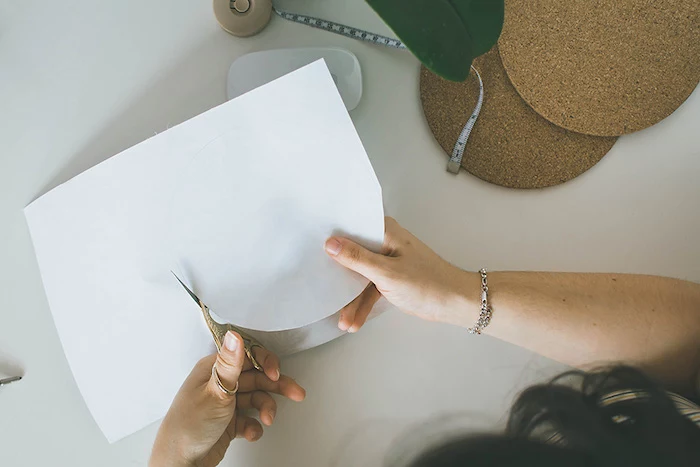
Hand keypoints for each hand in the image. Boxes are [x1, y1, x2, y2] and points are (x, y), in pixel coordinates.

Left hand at [150, 331, 305, 466]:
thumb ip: (230, 364)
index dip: (265, 363)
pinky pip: (250, 419)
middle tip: (295, 392)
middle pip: (256, 378)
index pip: (246, 357)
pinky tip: (251, 432)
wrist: (180, 463)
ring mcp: (224, 403)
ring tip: (268, 419)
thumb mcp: (215, 392)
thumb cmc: (188, 426)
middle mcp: (219, 384)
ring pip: (256, 399)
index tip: (276, 373)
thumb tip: (235, 335)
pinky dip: (254, 426)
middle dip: (277, 386)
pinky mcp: (228, 422)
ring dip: (266, 408)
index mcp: (214, 370)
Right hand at [325, 217, 477, 331]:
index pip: (352, 227)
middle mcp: (384, 242)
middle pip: (351, 253)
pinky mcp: (389, 278)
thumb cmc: (427, 283)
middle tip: (316, 286)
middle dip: (336, 274)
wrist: (455, 304)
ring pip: (359, 276)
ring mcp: (387, 261)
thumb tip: (330, 243)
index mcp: (385, 231)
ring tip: (341, 321)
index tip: (308, 245)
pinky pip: (369, 289)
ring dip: (351, 299)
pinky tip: (354, 322)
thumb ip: (357, 259)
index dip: (331, 236)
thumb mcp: (386, 273)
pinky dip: (362, 304)